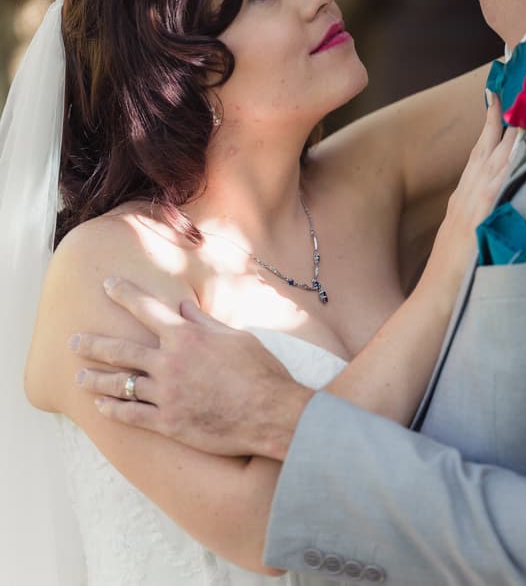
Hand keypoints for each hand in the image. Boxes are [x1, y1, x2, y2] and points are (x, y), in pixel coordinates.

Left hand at [71, 279, 312, 458]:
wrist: (271, 413)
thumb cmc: (260, 371)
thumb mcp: (235, 337)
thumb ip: (204, 321)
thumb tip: (183, 307)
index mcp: (186, 336)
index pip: (146, 308)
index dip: (124, 294)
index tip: (107, 285)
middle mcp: (169, 362)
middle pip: (120, 349)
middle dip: (93, 344)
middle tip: (73, 341)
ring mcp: (166, 394)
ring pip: (120, 384)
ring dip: (96, 379)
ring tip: (79, 378)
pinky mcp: (168, 423)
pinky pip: (132, 415)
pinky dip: (113, 410)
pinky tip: (100, 407)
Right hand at [424, 93, 517, 301]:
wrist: (435, 298)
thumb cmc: (452, 274)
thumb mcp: (464, 235)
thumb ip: (479, 215)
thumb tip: (494, 203)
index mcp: (465, 196)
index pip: (480, 149)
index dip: (491, 121)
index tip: (500, 94)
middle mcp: (468, 193)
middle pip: (488, 143)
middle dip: (503, 111)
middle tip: (516, 80)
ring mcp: (474, 202)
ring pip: (497, 155)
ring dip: (511, 126)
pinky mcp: (481, 215)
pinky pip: (499, 180)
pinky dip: (509, 159)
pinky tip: (522, 142)